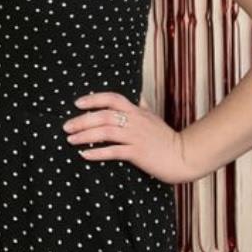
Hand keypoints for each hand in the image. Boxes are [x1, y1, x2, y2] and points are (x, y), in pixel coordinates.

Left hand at [62, 91, 199, 184]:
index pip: (112, 98)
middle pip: (103, 115)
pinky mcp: (138, 153)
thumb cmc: (167, 138)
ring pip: (105, 132)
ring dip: (85, 135)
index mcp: (137, 111)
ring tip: (70, 140)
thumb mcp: (153, 117)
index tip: (77, 103)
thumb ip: (142, 106)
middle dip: (82, 120)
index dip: (93, 99)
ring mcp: (136, 137)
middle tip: (66, 126)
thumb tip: (137, 95)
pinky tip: (85, 155)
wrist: (185, 155)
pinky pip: (113, 151)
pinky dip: (97, 153)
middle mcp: (135, 121)